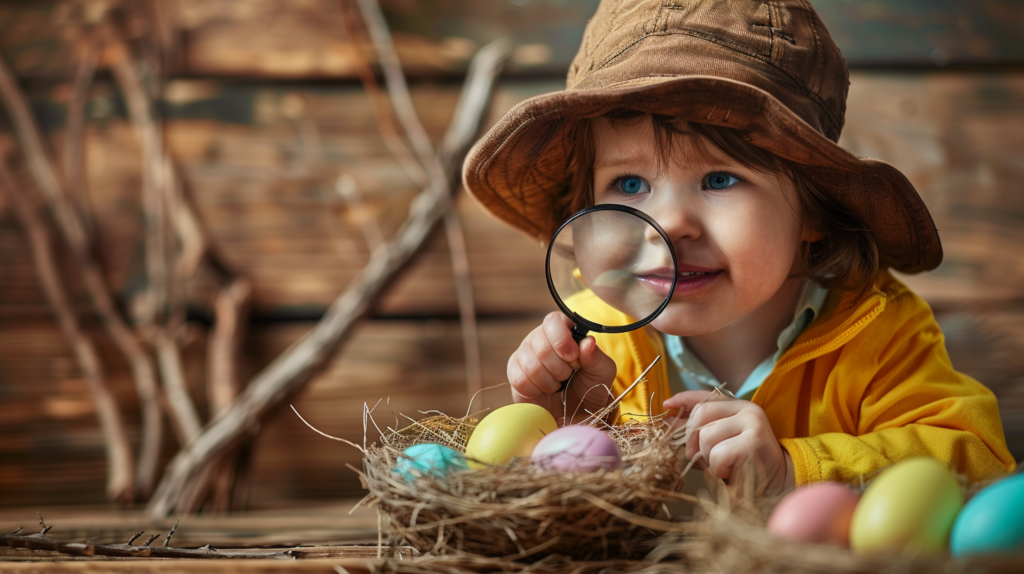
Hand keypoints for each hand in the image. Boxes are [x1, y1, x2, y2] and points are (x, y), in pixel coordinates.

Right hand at [508, 312, 616, 424]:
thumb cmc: (590, 386)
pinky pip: (519, 380)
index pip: (553, 321)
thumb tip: (588, 342)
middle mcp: (539, 338)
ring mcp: (524, 355)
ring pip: (530, 364)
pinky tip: (544, 391)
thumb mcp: (601, 372)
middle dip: (559, 368)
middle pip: (541, 345)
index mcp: (562, 330)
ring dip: (549, 381)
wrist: (576, 412)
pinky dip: (536, 390)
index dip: (561, 339)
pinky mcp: (514, 374)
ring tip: (558, 385)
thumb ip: (596, 356)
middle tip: (568, 376)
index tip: (573, 357)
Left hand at [664, 391, 792, 495]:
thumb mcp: (718, 444)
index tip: (667, 404)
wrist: (776, 485)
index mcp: (738, 406)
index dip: (683, 399)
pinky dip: (718, 468)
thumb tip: (667, 422)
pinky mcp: (753, 441)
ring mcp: (752, 423)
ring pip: (706, 436)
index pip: (706, 397)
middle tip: (697, 457)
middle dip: (691, 439)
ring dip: (707, 458)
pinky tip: (730, 472)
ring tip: (721, 466)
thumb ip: (697, 432)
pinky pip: (718, 453)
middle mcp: (747, 409)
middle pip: (700, 415)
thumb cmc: (743, 466)